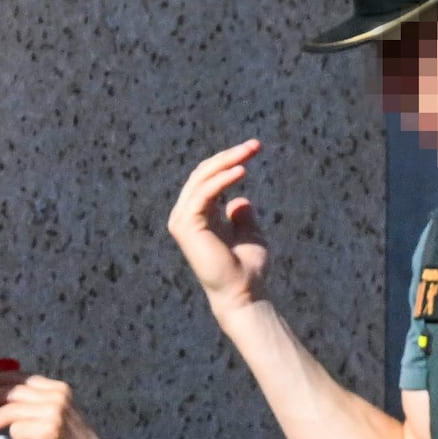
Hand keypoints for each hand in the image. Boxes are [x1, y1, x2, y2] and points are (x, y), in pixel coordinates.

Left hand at [0, 371, 108, 438]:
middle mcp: (56, 396)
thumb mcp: (55, 413)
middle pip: (10, 392)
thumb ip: (34, 402)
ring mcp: (53, 412)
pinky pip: (17, 430)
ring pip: (9, 411)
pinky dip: (10, 438)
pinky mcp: (48, 430)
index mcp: (57, 388)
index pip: (20, 377)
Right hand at [168, 139, 272, 308]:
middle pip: (203, 174)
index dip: (229, 161)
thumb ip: (242, 216)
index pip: (209, 178)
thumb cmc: (248, 268)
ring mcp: (183, 220)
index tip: (254, 149)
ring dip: (226, 162)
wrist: (244, 292)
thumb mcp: (249, 234)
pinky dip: (221, 180)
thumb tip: (240, 200)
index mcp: (200, 216)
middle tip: (254, 145)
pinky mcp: (186, 226)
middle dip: (229, 156)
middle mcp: (187, 216)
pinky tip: (241, 171)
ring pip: (201, 179)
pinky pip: (202, 194)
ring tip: (249, 152)